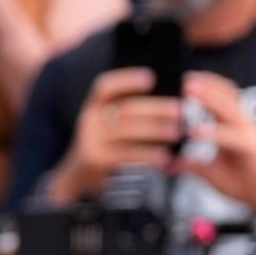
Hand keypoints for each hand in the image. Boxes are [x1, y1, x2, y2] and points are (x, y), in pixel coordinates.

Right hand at [56, 66, 183, 198]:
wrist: (76, 176)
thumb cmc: (103, 145)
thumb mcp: (107, 123)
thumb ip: (128, 111)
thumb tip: (169, 102)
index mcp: (93, 106)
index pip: (105, 86)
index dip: (126, 80)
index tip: (150, 78)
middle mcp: (88, 120)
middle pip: (125, 109)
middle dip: (154, 108)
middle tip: (179, 109)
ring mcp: (90, 140)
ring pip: (127, 130)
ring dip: (155, 130)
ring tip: (177, 132)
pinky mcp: (95, 160)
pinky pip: (126, 154)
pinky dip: (147, 154)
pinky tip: (164, 156)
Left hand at [183, 73, 255, 215]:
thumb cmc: (242, 182)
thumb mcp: (210, 172)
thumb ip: (191, 164)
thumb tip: (166, 164)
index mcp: (236, 126)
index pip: (225, 97)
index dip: (208, 86)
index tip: (187, 79)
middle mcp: (245, 125)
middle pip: (228, 96)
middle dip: (207, 86)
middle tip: (186, 79)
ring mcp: (250, 135)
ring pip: (230, 111)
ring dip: (209, 100)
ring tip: (189, 92)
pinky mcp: (252, 150)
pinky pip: (231, 138)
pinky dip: (213, 133)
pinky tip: (195, 131)